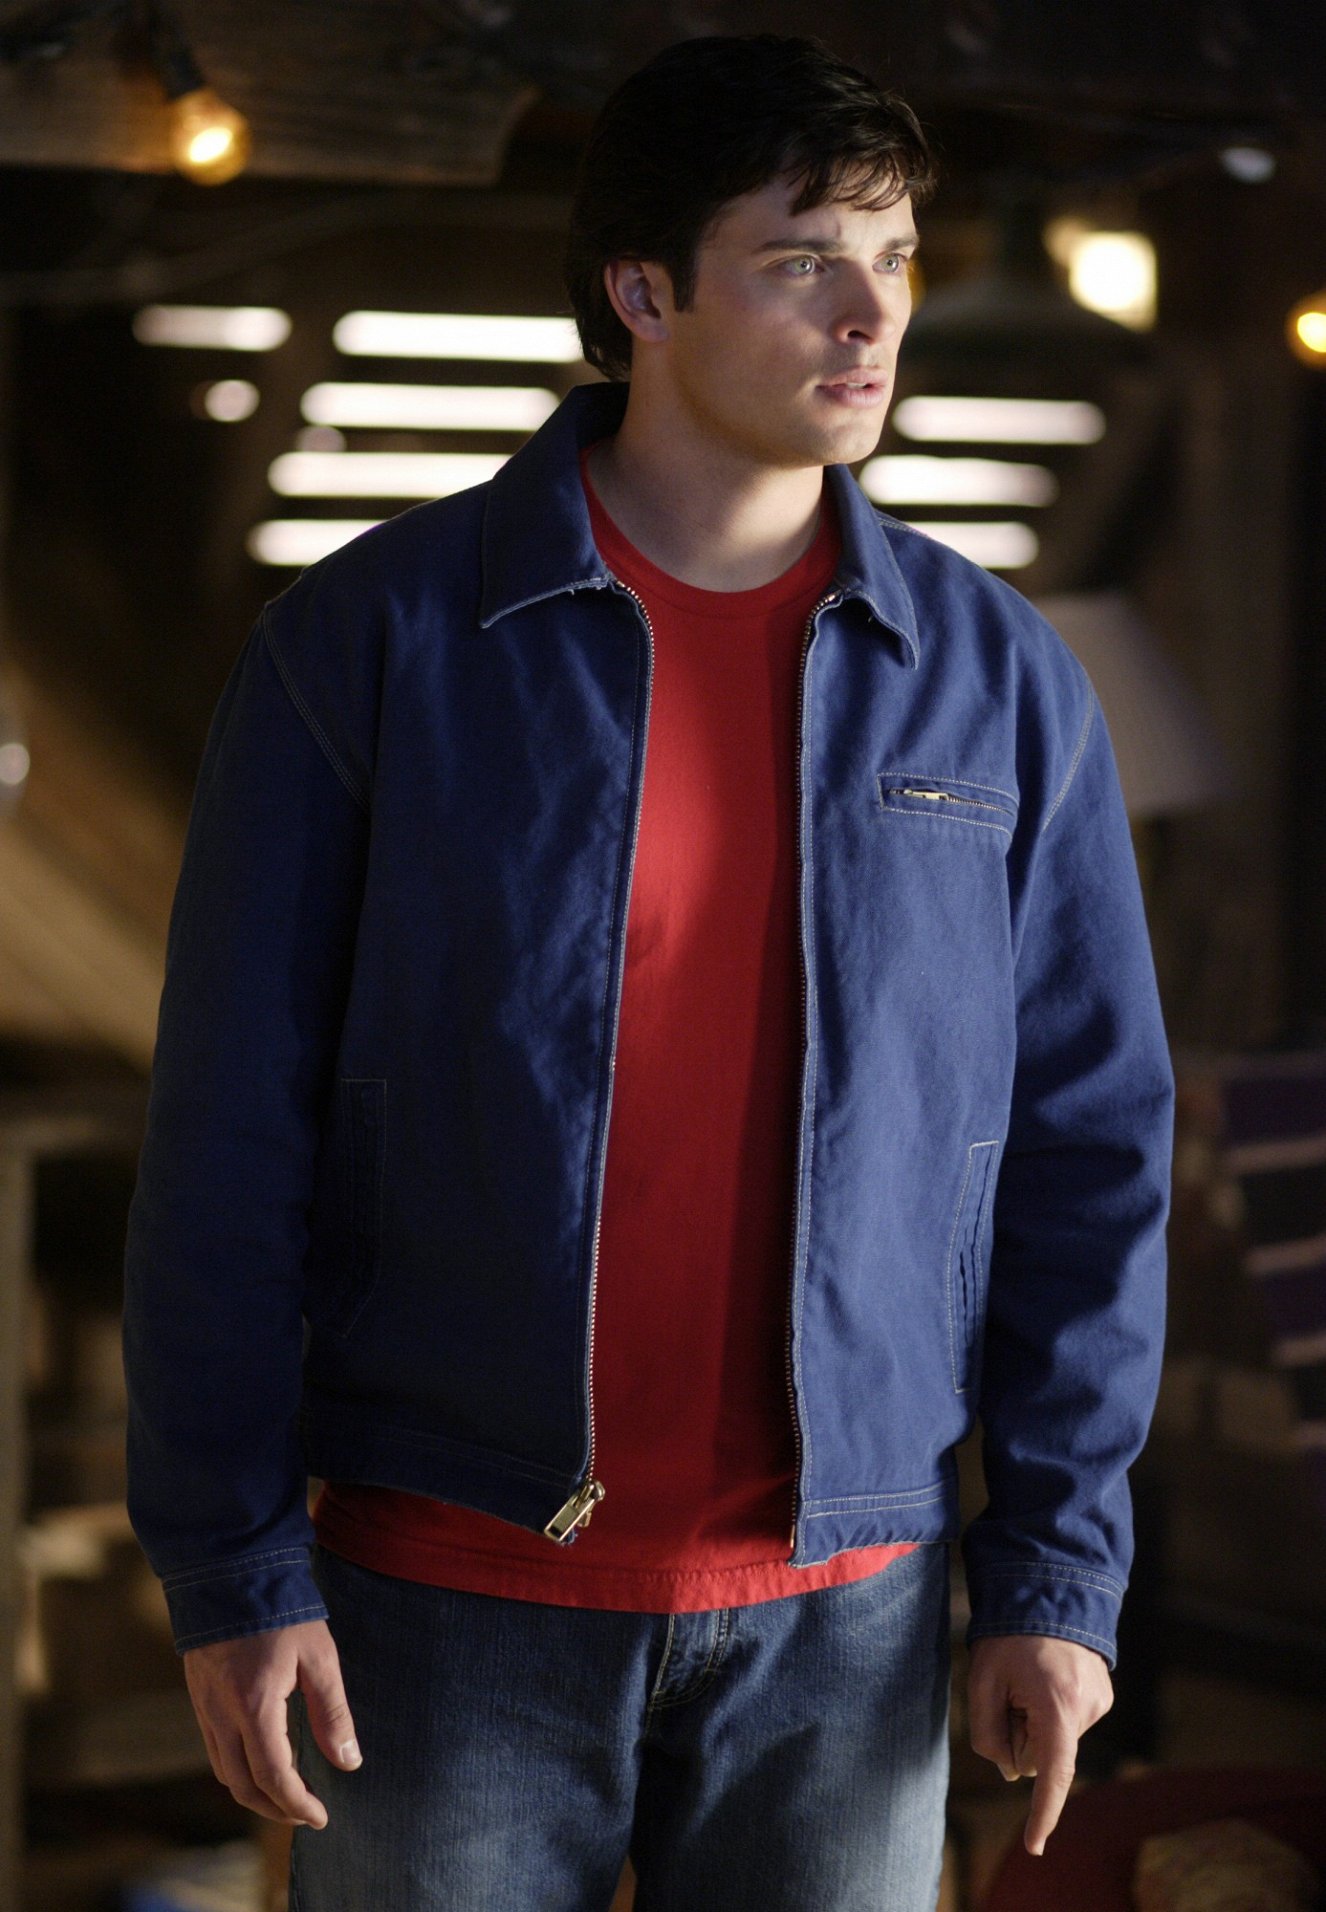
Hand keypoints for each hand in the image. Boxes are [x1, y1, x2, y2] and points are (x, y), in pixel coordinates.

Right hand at [183, 1619, 360, 1827]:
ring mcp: (205, 1707)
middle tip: (307, 1813)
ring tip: (288, 1793)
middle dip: (276, 1809)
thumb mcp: (318, 1656)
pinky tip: (262, 1759)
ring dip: (255, 1792)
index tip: (321, 1817)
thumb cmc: (280, 1610)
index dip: (297, 1805)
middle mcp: (222, 1715)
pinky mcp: (198, 1697)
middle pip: (243, 1787)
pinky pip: (214, 1750)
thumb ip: (332, 1711)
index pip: (273, 1777)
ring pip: (224, 1772)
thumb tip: (348, 1762)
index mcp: (254, 1706)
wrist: (228, 1571)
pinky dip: (238, 1768)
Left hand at [967, 1634, 1112, 1855]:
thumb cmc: (1008, 1635)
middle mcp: (1088, 1708)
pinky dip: (1050, 1712)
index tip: (1034, 1846)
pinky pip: (1067, 1724)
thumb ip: (989, 1734)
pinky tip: (1044, 1677)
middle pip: (1043, 1757)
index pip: (1052, 1775)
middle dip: (1021, 1739)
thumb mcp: (982, 1681)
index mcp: (1058, 1705)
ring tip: (1028, 1678)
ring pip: (1055, 1741)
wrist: (1046, 1589)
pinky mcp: (1103, 1696)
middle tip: (1007, 1694)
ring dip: (1036, 1722)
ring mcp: (1100, 1702)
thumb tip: (1011, 1772)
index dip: (1042, 1813)